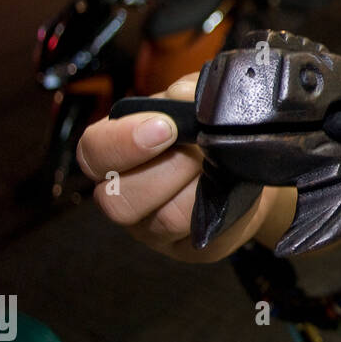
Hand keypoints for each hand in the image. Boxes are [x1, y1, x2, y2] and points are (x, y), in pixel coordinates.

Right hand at [76, 74, 280, 263]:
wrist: (247, 161)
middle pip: (119, 199)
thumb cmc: (207, 128)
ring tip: (220, 163)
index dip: (123, 141)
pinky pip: (203, 237)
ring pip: (165, 219)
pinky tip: (233, 188)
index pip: (93, 152)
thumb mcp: (195, 102)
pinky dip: (224, 208)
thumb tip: (183, 94)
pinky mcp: (192, 249)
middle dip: (168, 168)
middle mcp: (124, 196)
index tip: (165, 127)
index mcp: (113, 155)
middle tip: (201, 148)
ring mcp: (154, 230)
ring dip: (199, 187)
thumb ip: (186, 92)